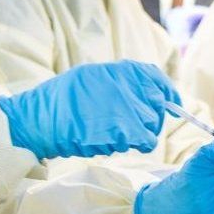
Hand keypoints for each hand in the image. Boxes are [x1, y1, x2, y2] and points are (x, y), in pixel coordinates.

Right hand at [0, 61, 180, 158]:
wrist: (41, 119)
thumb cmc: (62, 99)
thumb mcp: (92, 76)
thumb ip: (121, 81)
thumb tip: (150, 94)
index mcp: (121, 70)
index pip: (157, 79)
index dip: (168, 94)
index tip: (172, 105)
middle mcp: (129, 86)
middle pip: (156, 107)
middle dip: (149, 118)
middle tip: (130, 124)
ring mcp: (128, 109)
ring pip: (151, 126)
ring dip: (138, 133)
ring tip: (112, 130)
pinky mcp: (123, 132)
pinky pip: (143, 142)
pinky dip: (133, 144)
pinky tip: (113, 140)